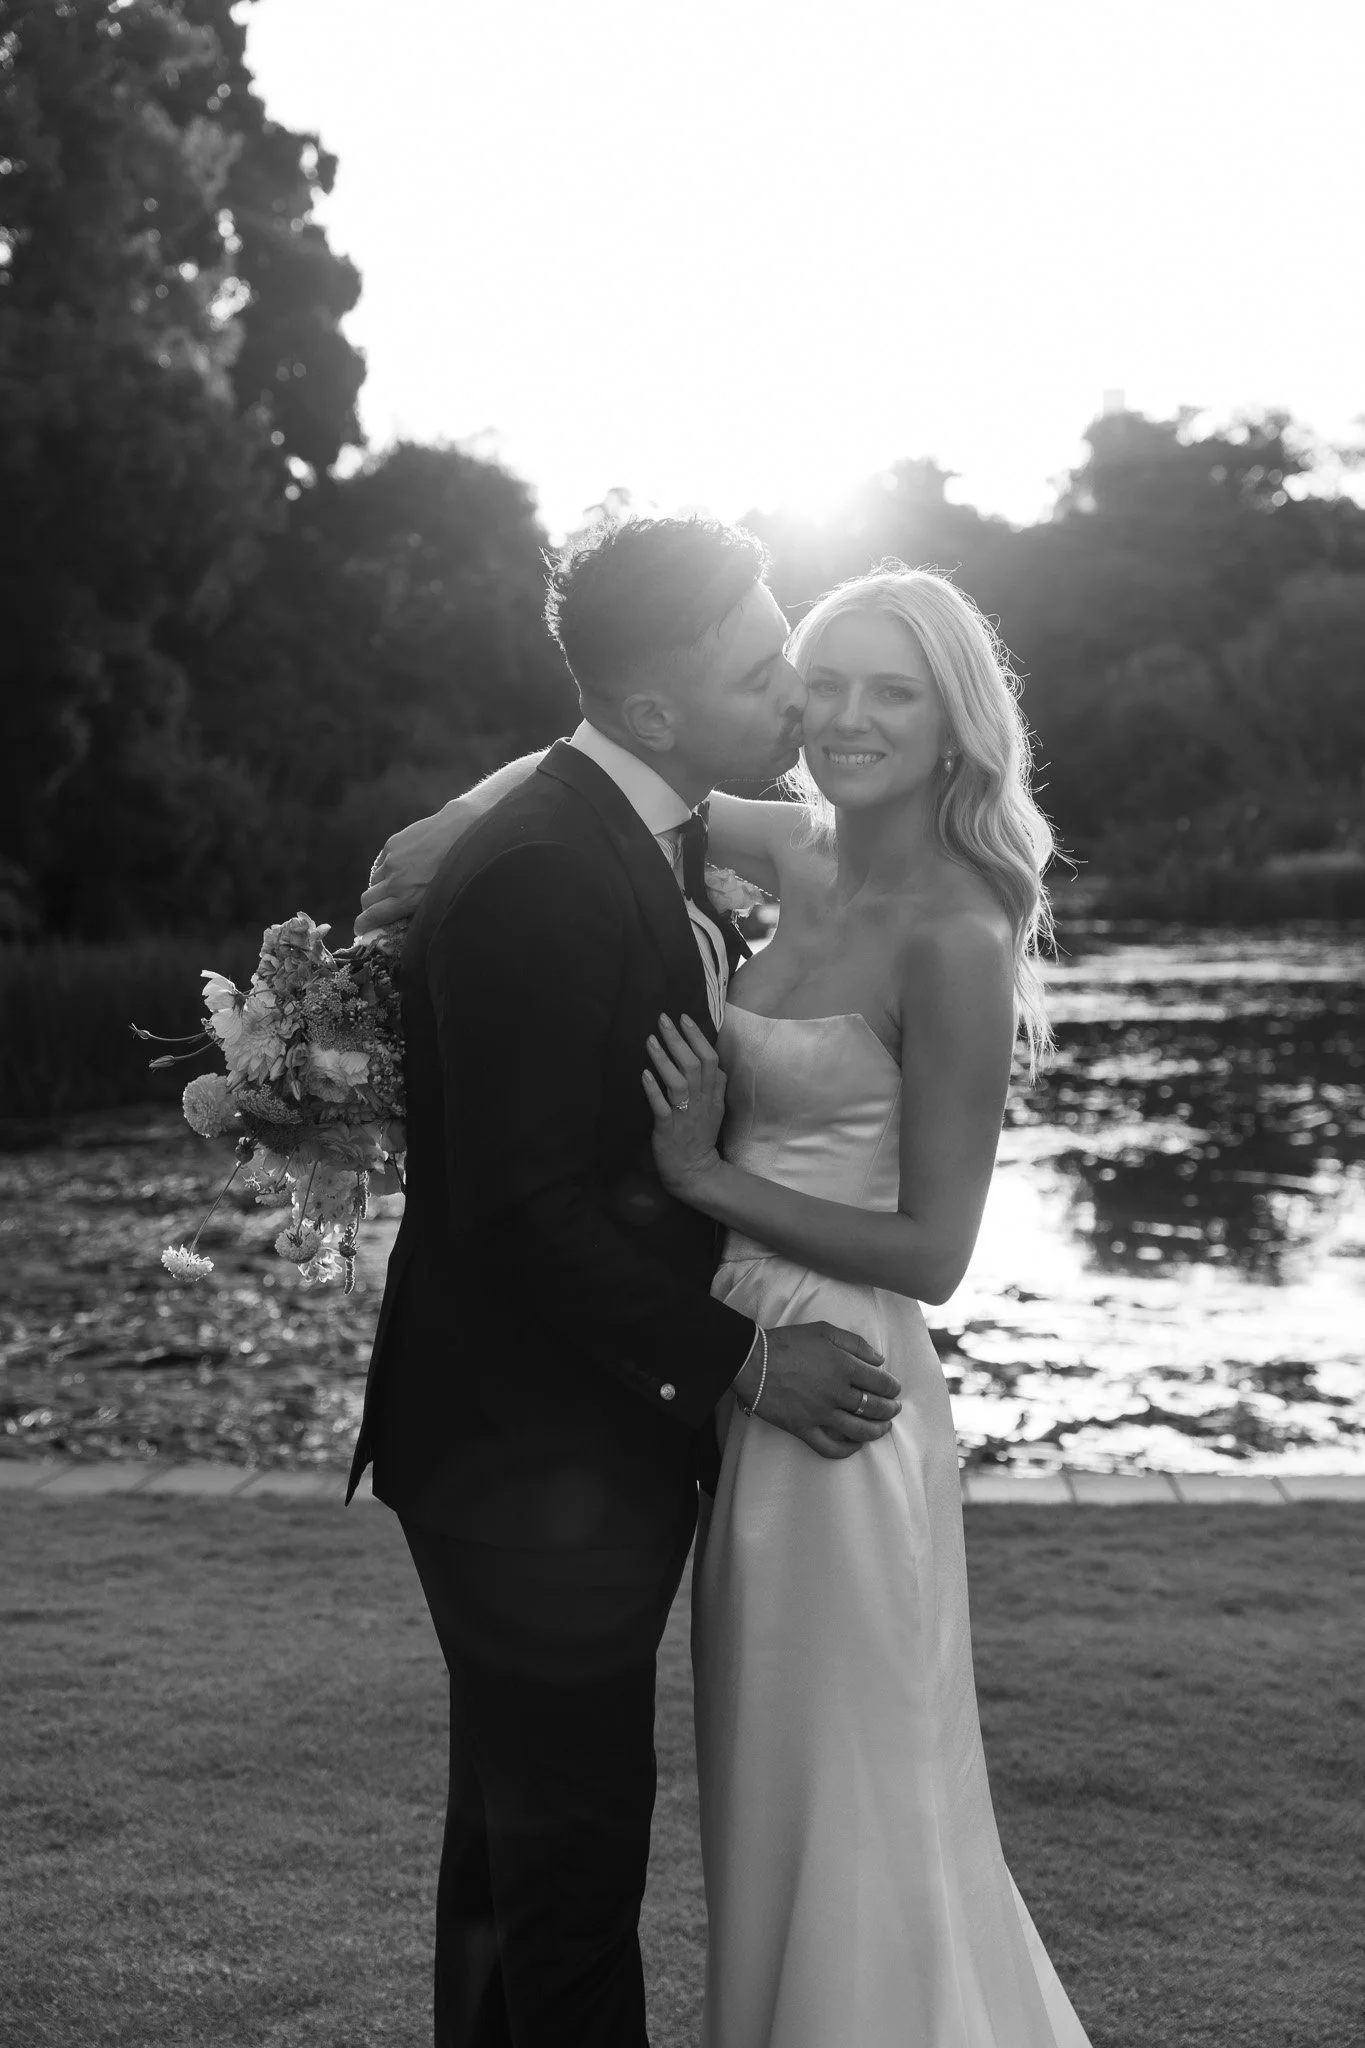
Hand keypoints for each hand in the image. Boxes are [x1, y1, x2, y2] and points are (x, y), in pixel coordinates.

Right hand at [354, 801, 467, 935]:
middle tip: (376, 909)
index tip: (360, 928)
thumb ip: (418, 910)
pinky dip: (387, 868)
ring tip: (397, 884)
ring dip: (380, 886)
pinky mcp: (392, 844)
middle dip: (369, 907)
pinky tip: (402, 866)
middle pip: (367, 899)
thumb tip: (404, 920)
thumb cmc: (459, 871)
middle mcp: (395, 881)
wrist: (462, 832)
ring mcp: (392, 861)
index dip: (363, 924)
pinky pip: (381, 862)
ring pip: (375, 880)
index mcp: (406, 899)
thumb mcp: (440, 899)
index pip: (373, 915)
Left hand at [642, 1013, 725, 1195]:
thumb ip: (713, 1085)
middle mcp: (701, 1102)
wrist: (695, 1171)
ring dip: (664, 1059)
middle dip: (678, 1040)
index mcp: (713, 1095)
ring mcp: (685, 1115)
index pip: (710, 1060)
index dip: (697, 1038)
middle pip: (694, 1065)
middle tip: (663, 1019)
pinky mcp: (668, 1129)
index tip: (683, 1018)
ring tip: (650, 1040)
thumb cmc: (700, 1137)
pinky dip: (653, 1090)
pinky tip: (644, 1074)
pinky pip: (661, 1107)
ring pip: (678, 1082)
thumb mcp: (714, 1108)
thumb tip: (709, 1060)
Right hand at [739, 1322, 900, 1459]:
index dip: (892, 1387)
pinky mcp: (804, 1428)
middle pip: (875, 1408)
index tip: (894, 1389)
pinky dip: (847, 1450)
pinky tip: (855, 1445)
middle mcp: (837, 1393)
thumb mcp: (824, 1330)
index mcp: (844, 1366)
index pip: (881, 1383)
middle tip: (894, 1409)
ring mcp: (821, 1414)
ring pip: (859, 1430)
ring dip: (877, 1431)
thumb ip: (855, 1343)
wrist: (753, 1361)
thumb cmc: (788, 1342)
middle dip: (890, 1409)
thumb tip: (879, 1360)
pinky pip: (830, 1448)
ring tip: (883, 1428)